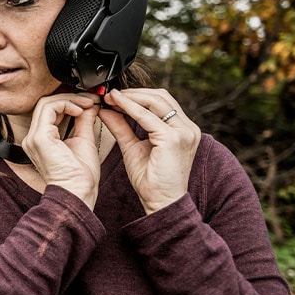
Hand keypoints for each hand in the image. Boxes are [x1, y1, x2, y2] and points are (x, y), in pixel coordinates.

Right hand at [21, 93, 103, 208]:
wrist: (78, 193)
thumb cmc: (81, 177)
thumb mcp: (84, 140)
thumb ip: (84, 121)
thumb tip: (91, 105)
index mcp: (42, 139)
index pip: (50, 110)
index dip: (71, 101)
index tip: (91, 102)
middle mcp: (33, 137)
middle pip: (47, 104)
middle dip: (71, 98)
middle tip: (92, 99)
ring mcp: (34, 137)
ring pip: (46, 103)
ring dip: (70, 100)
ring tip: (89, 103)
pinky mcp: (39, 138)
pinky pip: (49, 109)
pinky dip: (66, 105)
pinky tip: (80, 110)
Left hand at [99, 88, 199, 214]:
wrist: (161, 202)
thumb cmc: (150, 179)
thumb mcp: (132, 147)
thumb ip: (121, 127)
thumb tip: (107, 109)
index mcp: (182, 129)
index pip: (161, 101)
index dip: (136, 95)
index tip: (113, 95)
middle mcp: (187, 127)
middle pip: (160, 96)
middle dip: (133, 92)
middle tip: (110, 93)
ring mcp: (183, 132)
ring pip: (156, 101)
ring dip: (131, 97)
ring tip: (110, 97)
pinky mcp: (173, 139)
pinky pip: (148, 117)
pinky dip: (130, 108)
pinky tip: (115, 105)